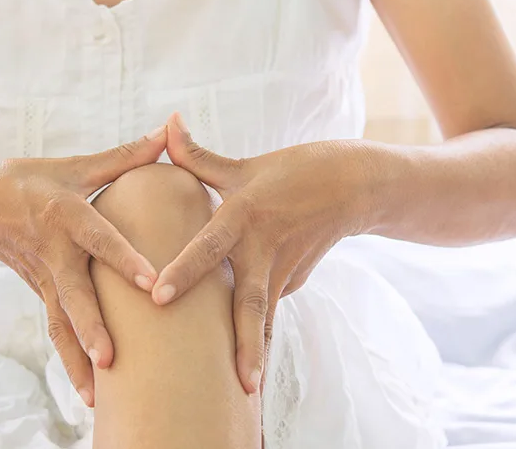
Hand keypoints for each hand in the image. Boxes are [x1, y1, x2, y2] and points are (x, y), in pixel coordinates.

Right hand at [0, 125, 167, 406]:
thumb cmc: (26, 182)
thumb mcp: (71, 165)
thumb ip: (124, 156)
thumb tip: (170, 132)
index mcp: (64, 214)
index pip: (97, 236)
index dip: (122, 257)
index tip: (150, 280)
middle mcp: (53, 252)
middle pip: (73, 294)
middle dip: (91, 328)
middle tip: (112, 359)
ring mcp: (43, 279)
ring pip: (61, 324)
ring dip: (78, 360)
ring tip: (99, 396)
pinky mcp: (41, 296)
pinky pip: (57, 332)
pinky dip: (73, 363)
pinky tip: (91, 395)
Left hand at [154, 114, 371, 393]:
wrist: (356, 186)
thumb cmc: (296, 170)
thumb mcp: (247, 164)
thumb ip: (199, 156)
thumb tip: (166, 124)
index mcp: (244, 216)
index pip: (208, 246)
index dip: (184, 270)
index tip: (159, 298)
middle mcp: (263, 249)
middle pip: (251, 302)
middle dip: (244, 343)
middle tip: (240, 382)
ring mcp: (284, 270)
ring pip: (264, 317)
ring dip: (256, 352)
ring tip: (246, 390)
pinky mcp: (294, 281)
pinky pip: (268, 309)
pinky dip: (257, 337)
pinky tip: (245, 366)